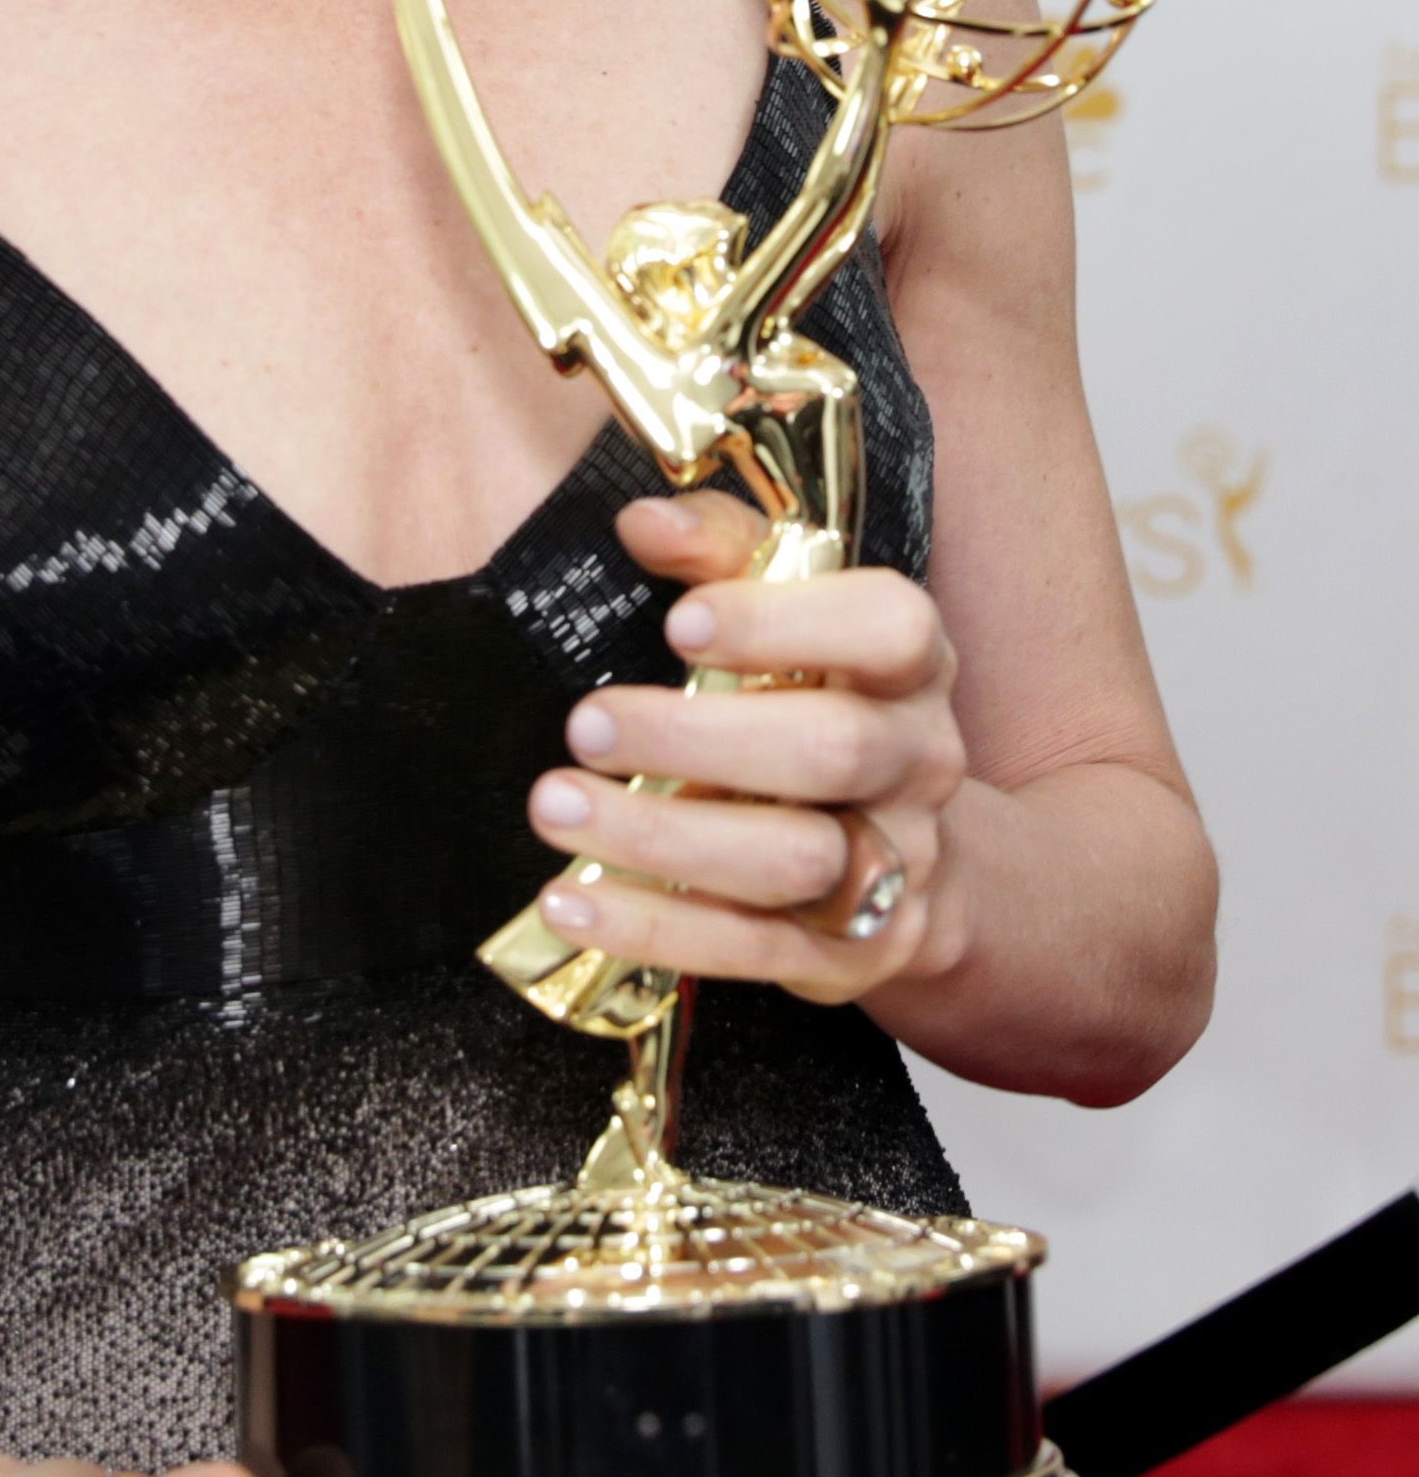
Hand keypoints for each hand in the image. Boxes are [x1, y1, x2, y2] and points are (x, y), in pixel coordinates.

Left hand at [523, 492, 969, 1005]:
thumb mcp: (787, 610)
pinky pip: (753, 948)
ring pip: (792, 860)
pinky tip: (569, 900)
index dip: (787, 623)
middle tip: (585, 725)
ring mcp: (895, 864)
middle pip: (833, 750)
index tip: (681, 621)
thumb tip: (643, 524)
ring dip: (661, 838)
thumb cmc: (818, 699)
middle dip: (698, 738)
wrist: (911, 849)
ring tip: (557, 805)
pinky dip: (654, 928)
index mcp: (909, 666)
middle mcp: (919, 762)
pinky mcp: (853, 953)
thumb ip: (721, 550)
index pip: (888, 629)